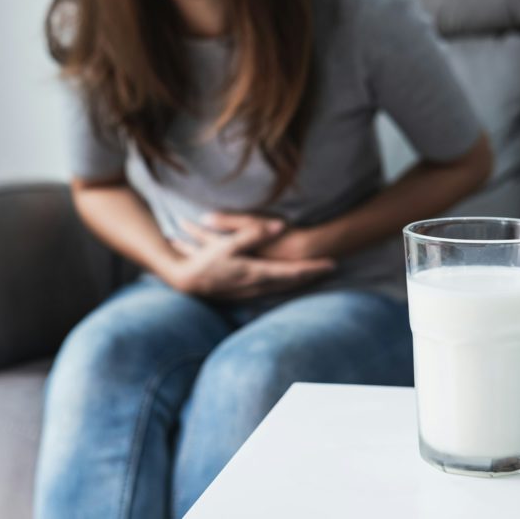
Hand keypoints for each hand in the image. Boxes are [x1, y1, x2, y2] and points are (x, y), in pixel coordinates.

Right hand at [166, 216, 334, 299]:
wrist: (186, 281)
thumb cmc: (205, 262)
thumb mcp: (228, 245)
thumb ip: (253, 234)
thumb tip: (280, 226)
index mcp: (258, 273)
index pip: (294, 272)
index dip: (314, 268)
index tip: (333, 263)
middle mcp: (259, 285)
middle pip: (292, 282)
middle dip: (311, 275)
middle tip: (330, 267)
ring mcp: (252, 291)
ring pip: (283, 286)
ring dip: (299, 280)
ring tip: (315, 273)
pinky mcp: (245, 292)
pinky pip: (272, 288)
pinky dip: (284, 283)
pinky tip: (287, 281)